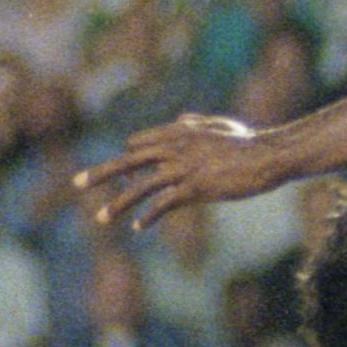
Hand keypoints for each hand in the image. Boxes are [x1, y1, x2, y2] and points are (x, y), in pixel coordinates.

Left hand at [77, 114, 278, 228]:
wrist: (269, 156)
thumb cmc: (249, 142)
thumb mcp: (220, 125)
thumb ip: (197, 122)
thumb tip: (180, 119)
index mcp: (179, 131)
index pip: (139, 144)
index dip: (129, 160)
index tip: (124, 177)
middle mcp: (175, 148)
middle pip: (128, 161)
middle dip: (100, 173)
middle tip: (76, 183)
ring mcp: (184, 168)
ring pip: (141, 187)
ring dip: (118, 203)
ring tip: (101, 218)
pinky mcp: (195, 188)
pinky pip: (164, 204)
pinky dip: (148, 216)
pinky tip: (139, 227)